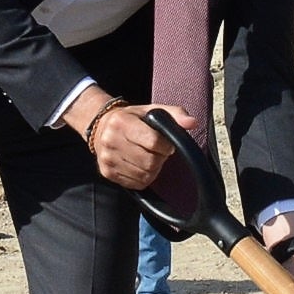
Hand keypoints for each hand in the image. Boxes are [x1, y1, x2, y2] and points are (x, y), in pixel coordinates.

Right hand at [77, 97, 202, 189]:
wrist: (101, 126)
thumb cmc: (133, 118)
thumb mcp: (152, 110)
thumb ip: (174, 114)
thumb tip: (192, 123)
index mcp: (121, 122)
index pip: (153, 141)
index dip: (165, 146)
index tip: (166, 144)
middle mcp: (110, 141)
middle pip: (149, 161)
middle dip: (160, 158)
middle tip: (158, 151)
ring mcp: (107, 158)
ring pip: (144, 175)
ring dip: (153, 169)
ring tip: (149, 157)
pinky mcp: (107, 173)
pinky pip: (136, 183)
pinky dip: (144, 178)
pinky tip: (140, 165)